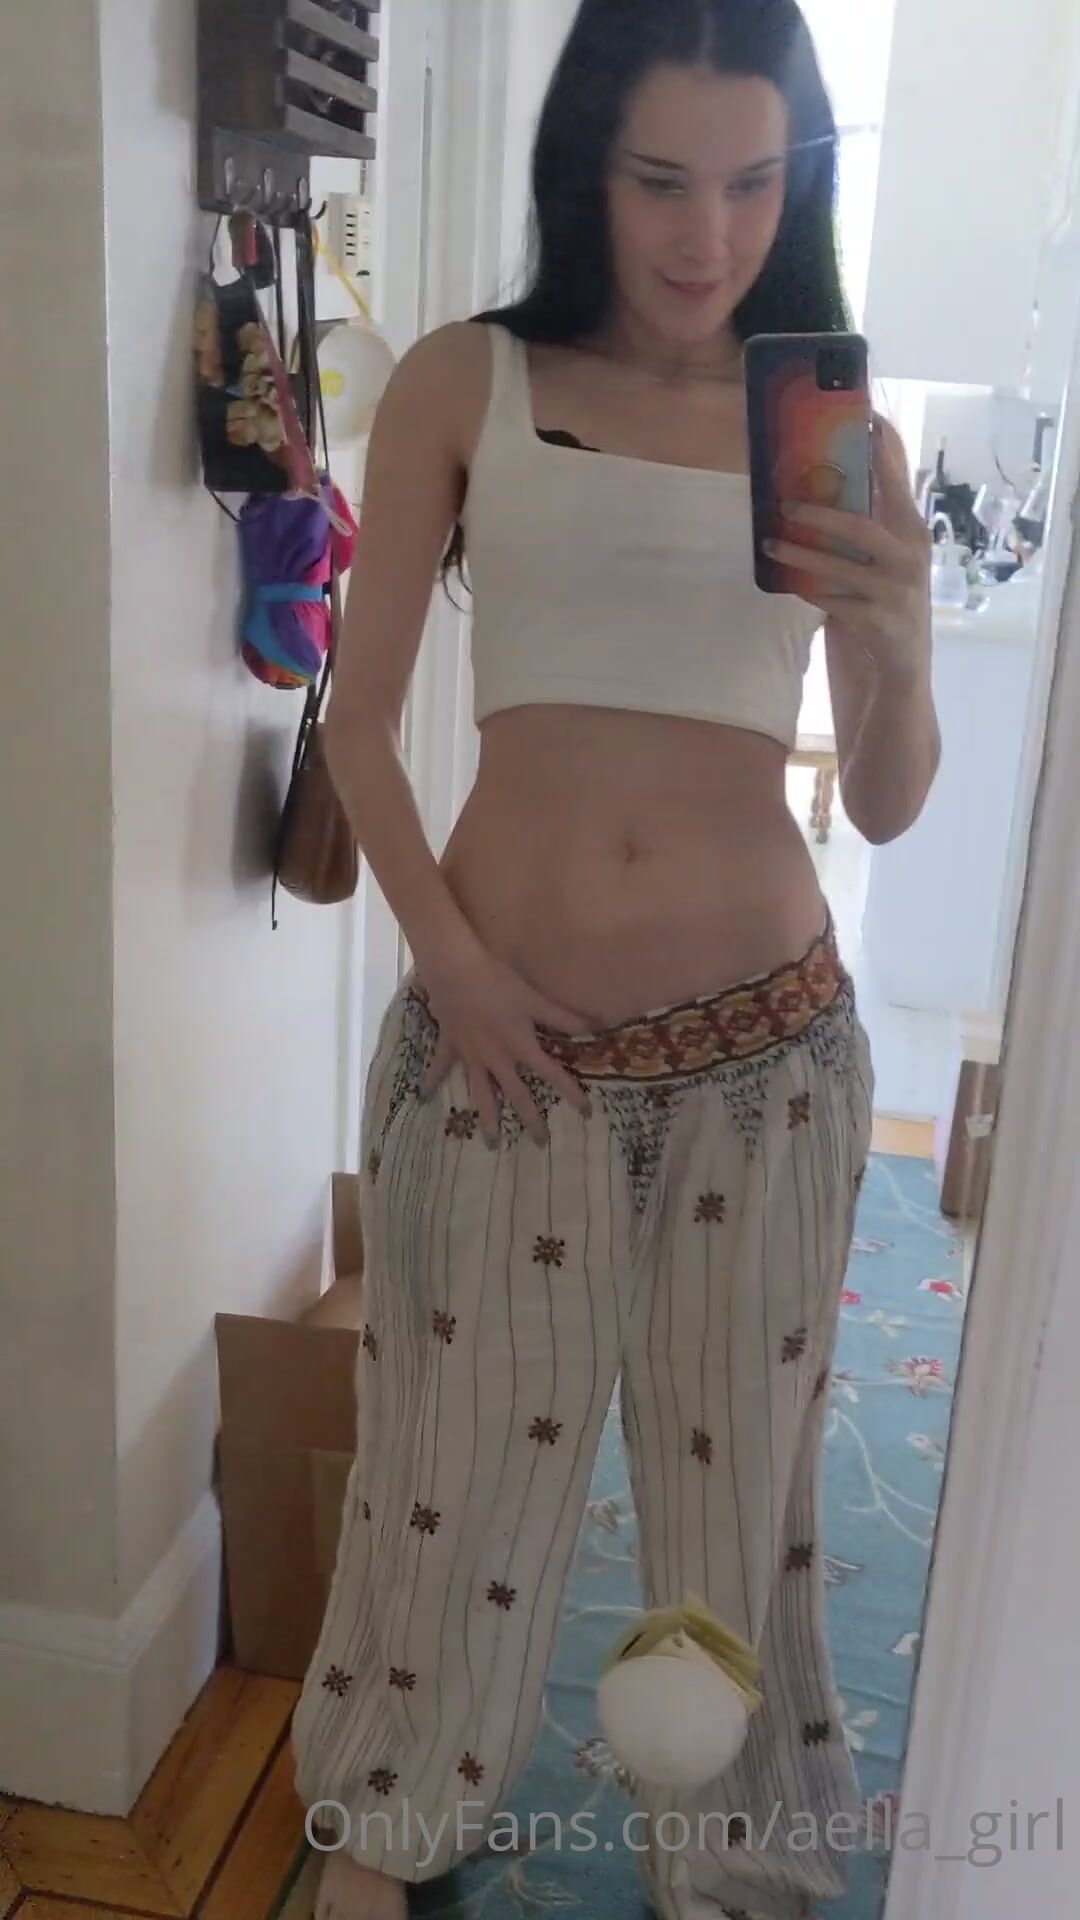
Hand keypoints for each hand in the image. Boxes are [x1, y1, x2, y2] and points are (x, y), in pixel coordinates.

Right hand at [415, 947, 596, 1147]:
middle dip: (530, 1120)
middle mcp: (497, 1060)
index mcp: (521, 1048)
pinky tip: (424, 1096)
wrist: (455, 971)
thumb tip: (598, 1027)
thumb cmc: (498, 982)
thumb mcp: (536, 999)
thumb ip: (565, 1017)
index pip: (553, 1075)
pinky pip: (440, 1067)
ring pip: (480, 1093)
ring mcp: (471, 1056)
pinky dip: (432, 1080)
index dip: (572, 1093)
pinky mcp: (450, 1045)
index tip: (586, 1113)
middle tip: (540, 1144)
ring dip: (487, 1118)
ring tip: (491, 1142)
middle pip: (517, 1096)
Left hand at [762, 415, 932, 687]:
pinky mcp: (877, 619)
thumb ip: (872, 521)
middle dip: (819, 513)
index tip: (864, 414)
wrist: (905, 664)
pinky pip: (833, 601)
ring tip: (769, 544)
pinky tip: (788, 583)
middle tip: (784, 502)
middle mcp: (910, 555)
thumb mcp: (890, 556)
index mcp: (913, 530)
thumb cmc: (890, 599)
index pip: (898, 478)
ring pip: (838, 566)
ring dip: (799, 555)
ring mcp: (895, 589)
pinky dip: (808, 591)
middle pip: (860, 525)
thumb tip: (829, 482)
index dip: (882, 445)